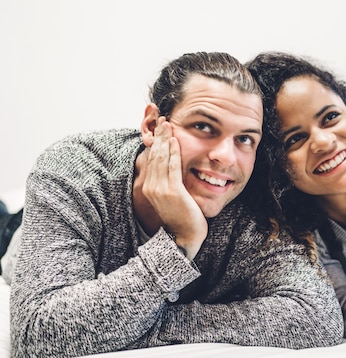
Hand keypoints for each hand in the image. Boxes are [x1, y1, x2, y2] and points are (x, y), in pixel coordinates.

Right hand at [143, 117, 207, 258]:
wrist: (184, 237)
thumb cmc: (182, 217)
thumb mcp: (171, 197)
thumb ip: (169, 183)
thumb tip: (173, 169)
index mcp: (150, 187)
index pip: (152, 159)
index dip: (156, 142)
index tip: (159, 128)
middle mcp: (152, 187)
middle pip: (155, 155)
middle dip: (159, 136)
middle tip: (162, 119)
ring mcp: (161, 189)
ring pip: (162, 158)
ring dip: (165, 139)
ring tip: (167, 124)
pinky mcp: (172, 191)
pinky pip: (173, 166)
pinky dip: (174, 152)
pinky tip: (175, 140)